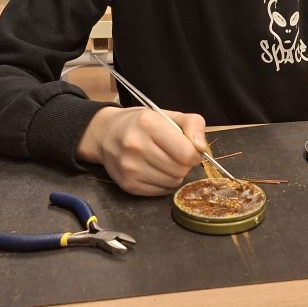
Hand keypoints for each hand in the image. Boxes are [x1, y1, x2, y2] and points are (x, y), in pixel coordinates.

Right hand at [76, 106, 208, 195]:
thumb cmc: (141, 124)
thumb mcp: (168, 115)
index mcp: (149, 124)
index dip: (194, 153)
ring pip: (172, 182)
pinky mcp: (127, 184)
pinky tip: (155, 170)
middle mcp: (136, 146)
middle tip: (176, 155)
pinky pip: (160, 192)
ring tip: (164, 162)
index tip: (189, 149)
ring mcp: (130, 167)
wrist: (106, 134)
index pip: (186, 153)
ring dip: (175, 174)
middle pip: (180, 169)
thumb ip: (193, 125)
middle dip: (184, 164)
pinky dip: (164, 183)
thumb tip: (201, 148)